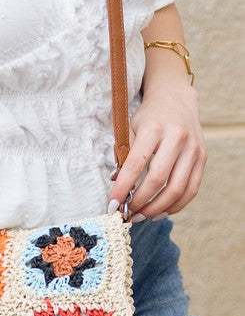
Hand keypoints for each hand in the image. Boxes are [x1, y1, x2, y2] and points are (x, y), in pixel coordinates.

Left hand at [108, 81, 206, 218]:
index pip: (136, 164)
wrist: (176, 100)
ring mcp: (193, 149)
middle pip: (158, 180)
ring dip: (158, 208)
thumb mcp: (131, 128)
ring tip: (142, 216)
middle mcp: (177, 138)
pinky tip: (161, 211)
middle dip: (141, 202)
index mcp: (154, 129)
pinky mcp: (203, 158)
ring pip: (177, 189)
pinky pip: (192, 189)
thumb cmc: (148, 117)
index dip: (123, 187)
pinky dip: (176, 205)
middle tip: (128, 213)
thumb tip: (116, 184)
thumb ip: (124, 155)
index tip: (112, 204)